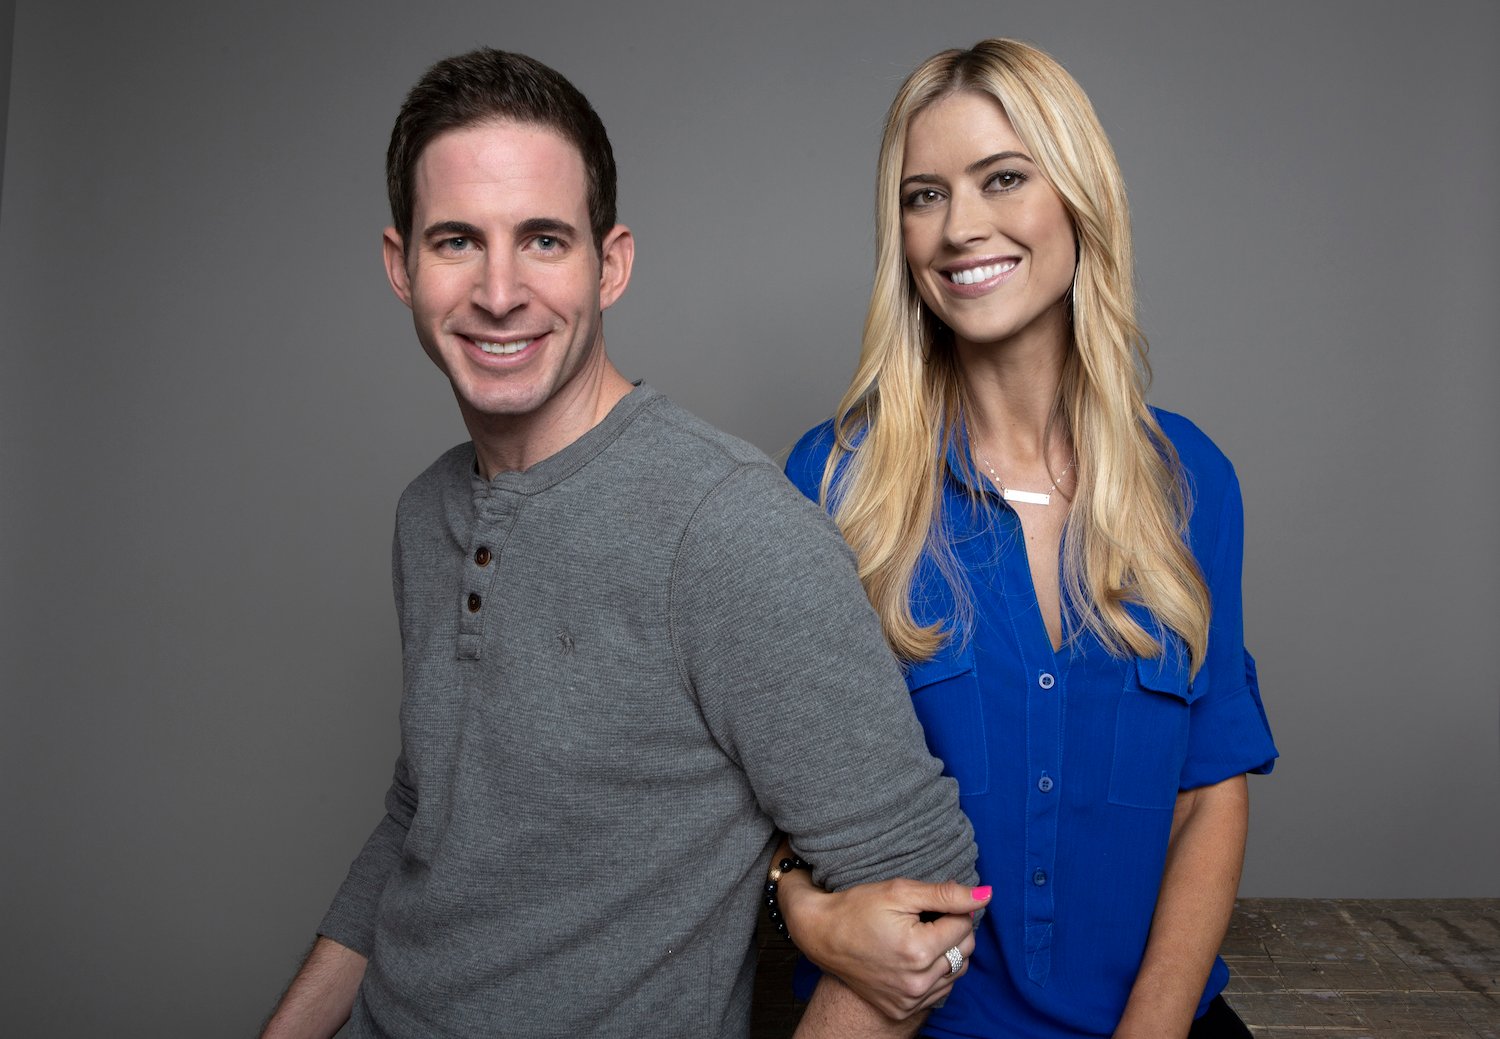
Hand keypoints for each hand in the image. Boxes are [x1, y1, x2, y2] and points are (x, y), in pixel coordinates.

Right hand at [779, 862, 990, 1019]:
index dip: (951, 908)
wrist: (823, 936)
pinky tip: (915, 957)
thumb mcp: (900, 891)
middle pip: (966, 949)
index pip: (964, 924)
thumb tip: (986, 895)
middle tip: (925, 918)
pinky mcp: (904, 1009)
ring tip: (920, 936)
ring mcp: (910, 999)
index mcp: (918, 950)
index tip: (929, 904)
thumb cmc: (858, 908)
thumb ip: (946, 894)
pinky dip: (936, 972)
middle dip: (953, 929)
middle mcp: (918, 982)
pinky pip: (941, 990)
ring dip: (948, 952)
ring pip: (958, 971)